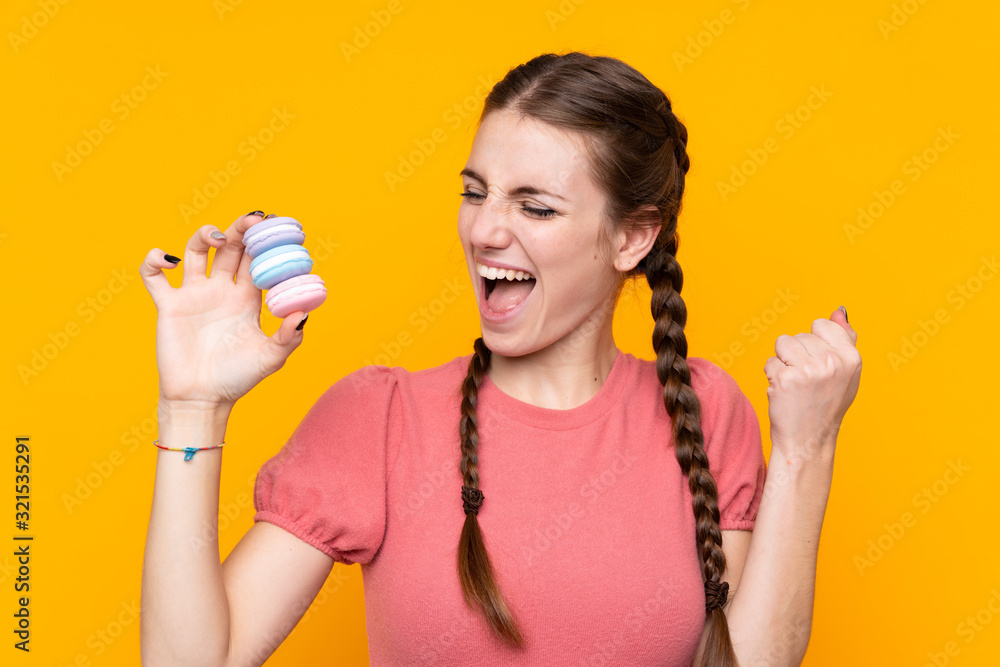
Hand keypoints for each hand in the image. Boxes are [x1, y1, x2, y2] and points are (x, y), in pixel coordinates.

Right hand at [139, 212, 308, 407]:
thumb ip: (288, 337)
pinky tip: (168, 261)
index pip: (257, 260)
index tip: (277, 228)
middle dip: (240, 229)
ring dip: (204, 234)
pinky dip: (154, 260)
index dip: (265, 242)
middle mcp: (221, 290)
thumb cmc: (238, 379)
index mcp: (247, 298)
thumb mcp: (271, 358)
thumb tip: (303, 314)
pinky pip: (154, 275)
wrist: (202, 400)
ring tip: (215, 237)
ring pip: (195, 250)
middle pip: (230, 247)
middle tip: (252, 219)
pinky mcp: (168, 305)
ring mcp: (194, 295)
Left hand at [763, 307, 861, 461]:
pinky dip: (772, 376)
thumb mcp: (846, 373)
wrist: (809, 441)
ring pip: (782, 344)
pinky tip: (784, 393)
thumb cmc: (826, 406)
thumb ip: (844, 339)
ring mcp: (808, 370)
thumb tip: (839, 311)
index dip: (814, 345)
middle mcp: (831, 362)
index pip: (821, 325)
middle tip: (807, 383)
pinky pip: (770, 362)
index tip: (819, 366)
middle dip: (797, 355)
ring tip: (795, 384)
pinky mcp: (785, 379)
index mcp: (851, 357)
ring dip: (783, 362)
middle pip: (799, 336)